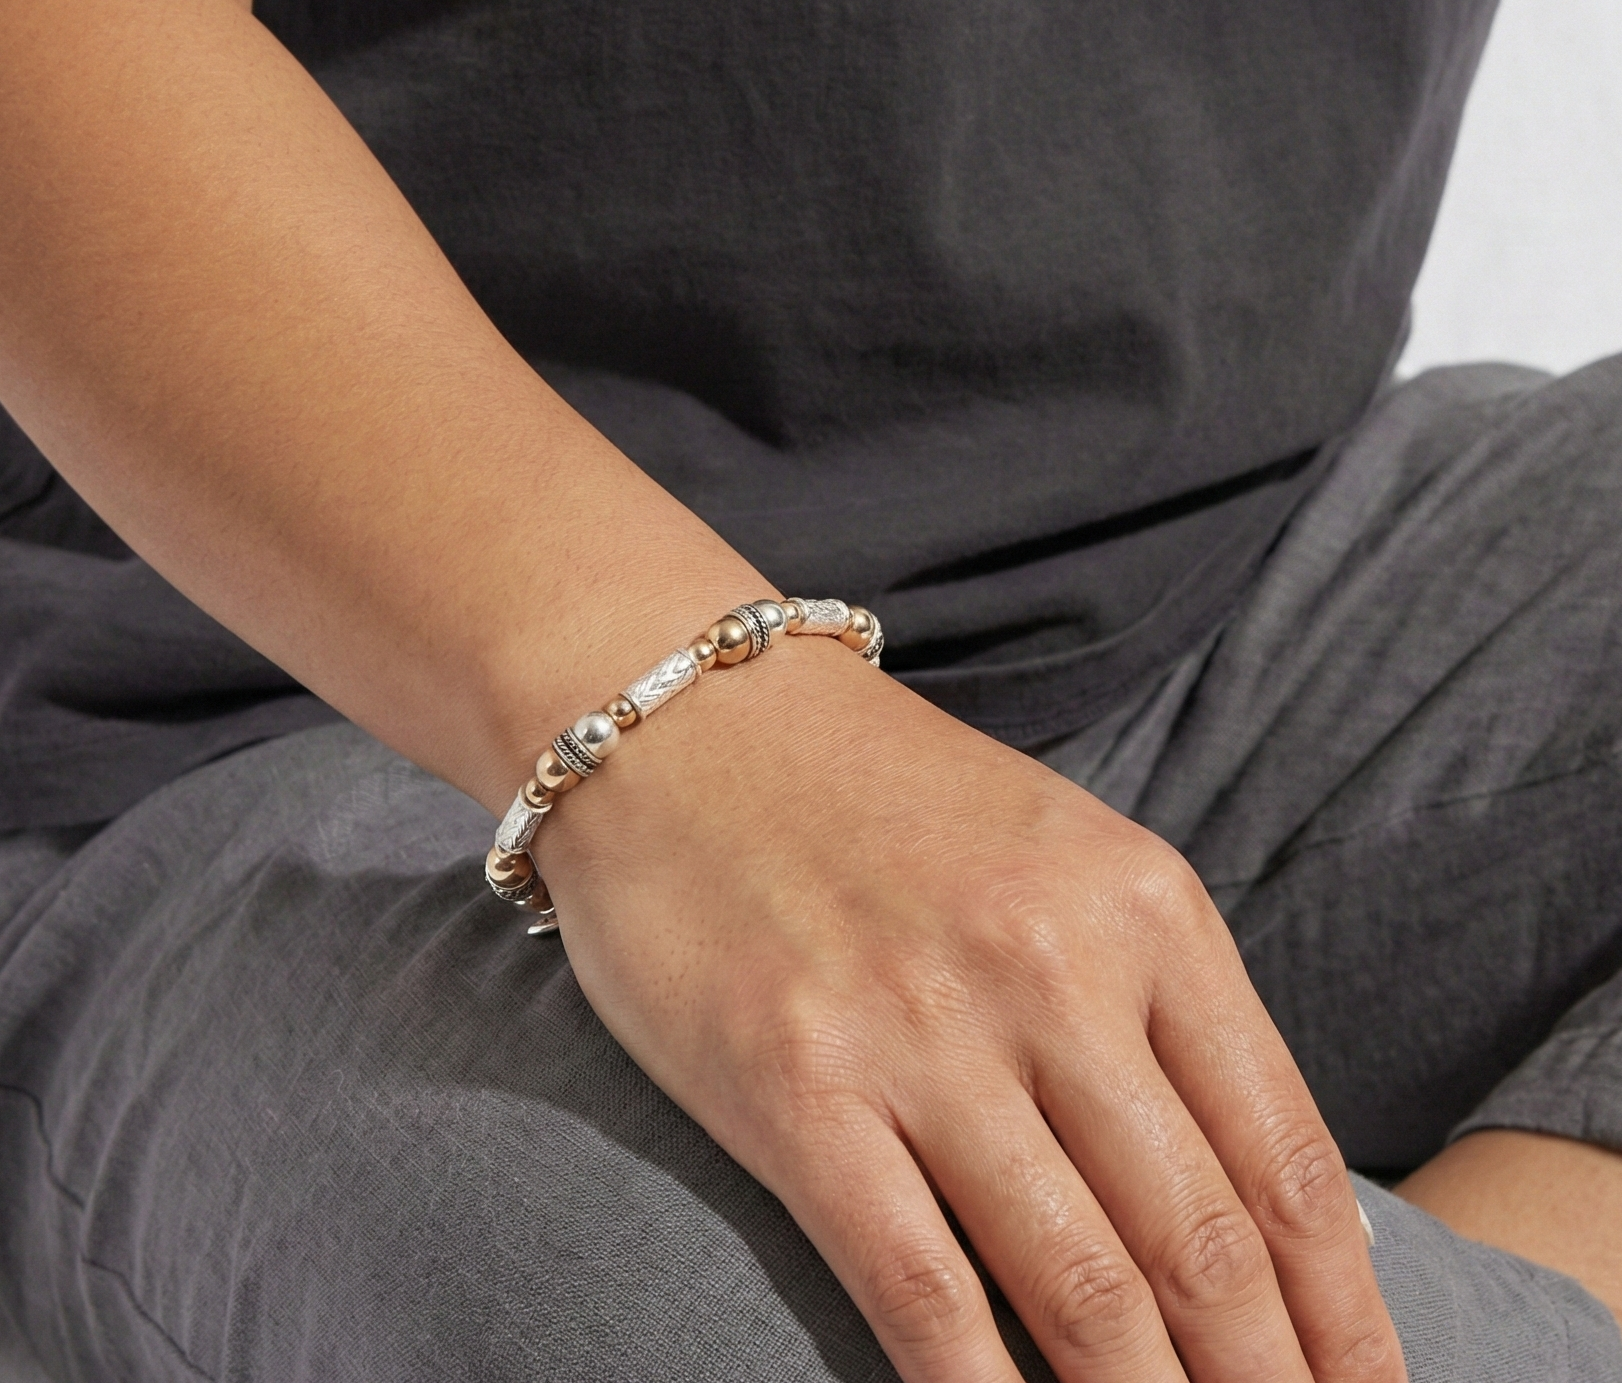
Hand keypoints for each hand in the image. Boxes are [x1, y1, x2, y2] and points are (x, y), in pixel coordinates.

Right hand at [537, 639, 1405, 1382]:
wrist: (689, 719)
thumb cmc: (885, 799)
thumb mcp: (1065, 859)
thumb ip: (1170, 1007)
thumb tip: (1281, 1203)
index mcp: (1143, 907)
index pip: (1287, 1155)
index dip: (1344, 1315)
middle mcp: (1051, 967)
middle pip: (1205, 1239)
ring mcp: (921, 1030)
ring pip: (1082, 1283)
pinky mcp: (795, 1084)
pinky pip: (918, 1284)